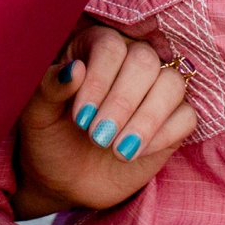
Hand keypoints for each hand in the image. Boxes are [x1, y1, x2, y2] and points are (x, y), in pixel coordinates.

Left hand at [13, 26, 197, 218]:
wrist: (63, 177)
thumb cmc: (49, 136)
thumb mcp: (37, 114)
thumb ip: (49, 88)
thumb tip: (74, 70)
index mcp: (95, 47)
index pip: (111, 47)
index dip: (99, 80)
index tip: (80, 117)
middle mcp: (130, 60)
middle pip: (145, 61)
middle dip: (123, 102)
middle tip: (98, 136)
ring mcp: (155, 90)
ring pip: (172, 85)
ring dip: (147, 119)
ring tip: (118, 150)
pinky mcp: (173, 120)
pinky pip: (186, 117)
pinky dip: (164, 134)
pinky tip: (134, 152)